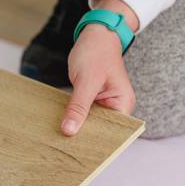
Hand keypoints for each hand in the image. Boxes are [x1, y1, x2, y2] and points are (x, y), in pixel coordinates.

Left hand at [61, 0, 138, 135]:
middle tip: (65, 148)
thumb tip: (69, 130)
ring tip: (62, 141)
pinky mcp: (94, 101)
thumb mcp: (86, 81)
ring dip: (79, 127)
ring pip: (91, 123)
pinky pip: (84, 114)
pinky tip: (63, 125)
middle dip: (86, 136)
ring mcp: (105, 105)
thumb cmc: (96, 52)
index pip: (113, 132)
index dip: (98, 142)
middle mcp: (117, 107)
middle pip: (102, 130)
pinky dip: (75, 118)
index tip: (80, 151)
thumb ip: (78, 107)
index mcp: (123, 104)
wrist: (96, 34)